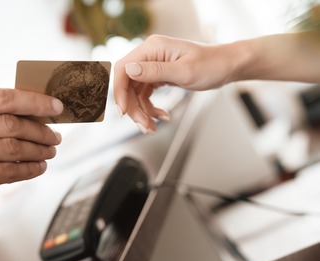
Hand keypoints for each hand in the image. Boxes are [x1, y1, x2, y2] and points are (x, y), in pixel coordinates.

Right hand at [114, 34, 235, 132]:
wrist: (226, 67)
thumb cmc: (211, 64)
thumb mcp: (183, 71)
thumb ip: (154, 71)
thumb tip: (129, 70)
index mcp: (152, 48)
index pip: (123, 69)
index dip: (118, 92)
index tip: (122, 111)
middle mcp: (149, 56)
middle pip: (127, 85)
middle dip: (133, 108)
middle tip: (143, 125)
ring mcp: (152, 66)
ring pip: (135, 94)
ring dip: (141, 112)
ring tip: (152, 126)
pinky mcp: (157, 76)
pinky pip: (145, 95)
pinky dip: (150, 108)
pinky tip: (161, 116)